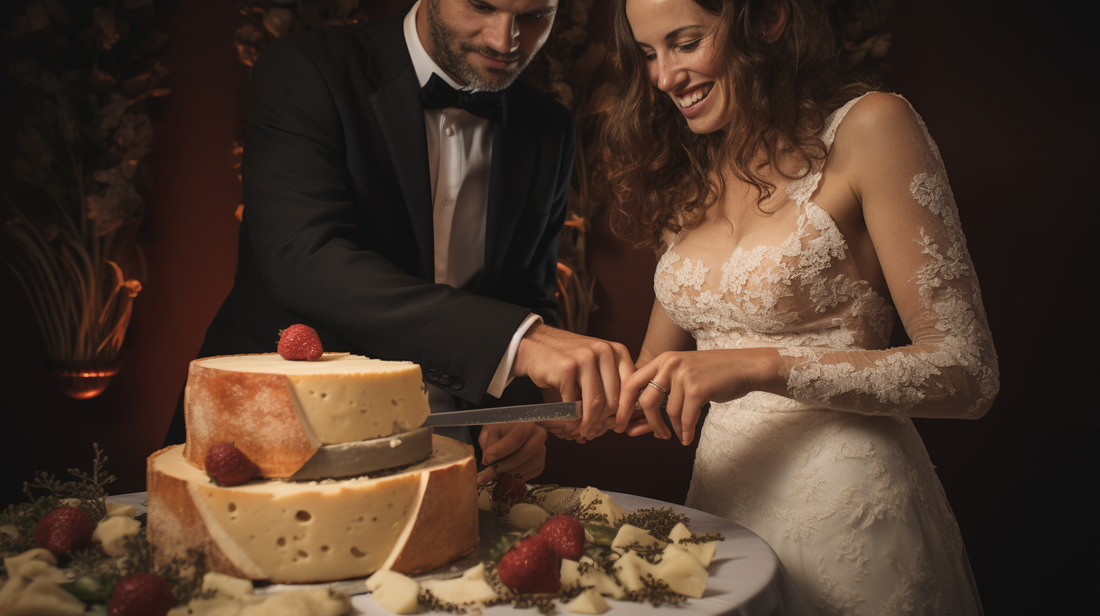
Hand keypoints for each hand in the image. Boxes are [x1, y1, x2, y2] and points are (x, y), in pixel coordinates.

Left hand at [476, 422, 547, 481]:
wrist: (508, 436)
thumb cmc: (498, 432)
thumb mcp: (490, 432)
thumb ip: (489, 443)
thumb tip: (488, 460)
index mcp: (527, 425)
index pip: (516, 438)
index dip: (501, 450)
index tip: (486, 459)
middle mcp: (539, 437)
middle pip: (521, 456)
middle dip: (501, 466)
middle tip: (485, 474)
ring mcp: (541, 453)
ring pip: (523, 469)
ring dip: (505, 475)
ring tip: (490, 475)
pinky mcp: (539, 466)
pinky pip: (525, 477)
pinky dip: (511, 479)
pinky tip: (502, 475)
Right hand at [513, 324, 633, 439]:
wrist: (536, 345)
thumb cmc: (568, 359)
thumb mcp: (597, 363)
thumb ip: (614, 381)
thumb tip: (627, 415)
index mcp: (617, 351)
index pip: (630, 388)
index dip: (626, 412)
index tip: (618, 426)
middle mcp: (604, 351)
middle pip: (613, 398)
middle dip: (604, 421)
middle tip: (596, 430)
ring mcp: (585, 358)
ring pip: (595, 403)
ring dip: (588, 422)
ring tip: (583, 430)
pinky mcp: (566, 367)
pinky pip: (574, 401)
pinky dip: (571, 416)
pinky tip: (569, 421)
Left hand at [616, 348, 782, 444]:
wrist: (744, 367)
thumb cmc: (712, 376)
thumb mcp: (682, 379)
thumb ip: (660, 398)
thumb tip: (633, 427)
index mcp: (662, 360)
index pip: (631, 382)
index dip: (623, 405)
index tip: (620, 423)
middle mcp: (670, 364)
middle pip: (647, 399)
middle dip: (647, 422)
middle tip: (653, 435)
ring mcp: (684, 375)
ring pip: (669, 412)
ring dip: (673, 429)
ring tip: (677, 435)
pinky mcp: (698, 388)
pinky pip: (685, 417)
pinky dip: (685, 431)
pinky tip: (687, 438)